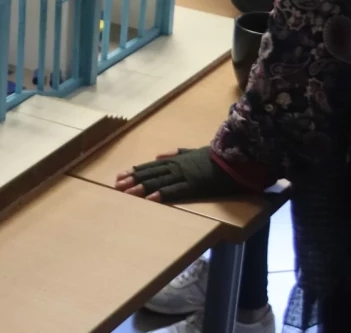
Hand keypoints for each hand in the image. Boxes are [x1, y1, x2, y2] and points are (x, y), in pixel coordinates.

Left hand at [113, 147, 244, 203]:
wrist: (234, 158)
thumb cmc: (215, 157)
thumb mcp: (192, 151)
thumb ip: (175, 153)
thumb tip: (158, 155)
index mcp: (175, 160)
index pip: (150, 166)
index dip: (134, 172)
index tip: (120, 176)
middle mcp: (175, 167)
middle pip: (150, 174)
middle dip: (132, 180)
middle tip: (116, 186)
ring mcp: (183, 176)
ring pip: (158, 181)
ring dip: (141, 188)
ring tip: (127, 193)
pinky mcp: (194, 185)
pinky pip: (175, 191)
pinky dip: (162, 195)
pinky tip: (151, 199)